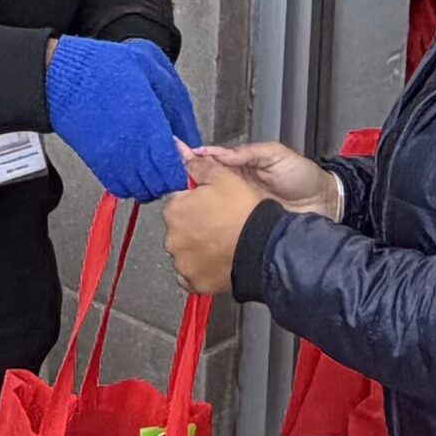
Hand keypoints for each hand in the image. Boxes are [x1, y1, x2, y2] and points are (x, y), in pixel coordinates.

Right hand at [45, 38, 189, 198]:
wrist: (62, 77)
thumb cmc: (105, 66)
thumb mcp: (154, 70)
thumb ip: (177, 106)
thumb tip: (191, 136)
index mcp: (150, 126)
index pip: (174, 169)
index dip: (184, 169)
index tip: (188, 158)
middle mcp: (132, 150)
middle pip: (160, 185)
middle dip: (171, 177)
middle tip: (173, 161)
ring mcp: (114, 160)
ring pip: (142, 191)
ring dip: (152, 182)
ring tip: (155, 164)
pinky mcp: (98, 164)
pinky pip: (121, 188)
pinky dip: (132, 183)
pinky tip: (136, 166)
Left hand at [164, 161, 263, 294]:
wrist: (263, 249)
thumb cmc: (244, 213)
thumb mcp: (224, 177)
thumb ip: (200, 166)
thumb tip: (181, 153)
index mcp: (175, 210)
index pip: (178, 201)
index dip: (196, 201)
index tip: (211, 205)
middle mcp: (172, 238)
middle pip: (180, 227)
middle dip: (195, 224)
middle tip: (220, 223)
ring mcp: (182, 263)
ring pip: (186, 250)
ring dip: (198, 246)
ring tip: (222, 243)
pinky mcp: (194, 282)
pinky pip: (192, 273)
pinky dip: (202, 268)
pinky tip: (218, 260)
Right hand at [186, 141, 337, 215]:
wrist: (323, 204)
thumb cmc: (303, 177)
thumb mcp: (276, 155)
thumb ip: (248, 152)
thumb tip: (219, 153)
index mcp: (242, 167)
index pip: (212, 161)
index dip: (194, 157)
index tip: (177, 152)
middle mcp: (236, 188)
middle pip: (205, 183)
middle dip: (187, 179)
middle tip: (171, 176)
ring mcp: (238, 207)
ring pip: (210, 203)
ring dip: (195, 201)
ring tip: (178, 196)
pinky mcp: (244, 225)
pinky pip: (223, 222)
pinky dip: (210, 222)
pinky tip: (198, 220)